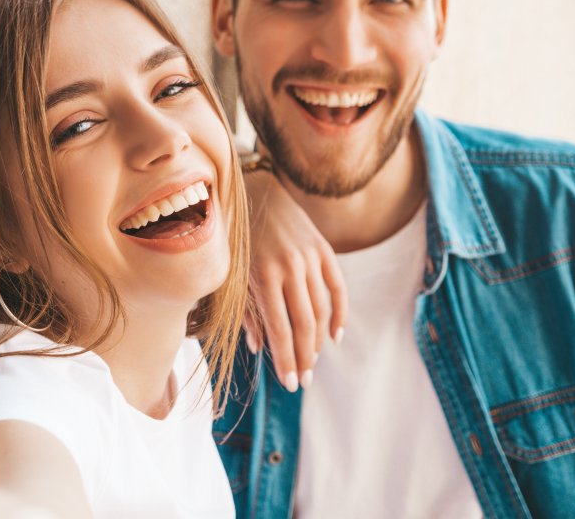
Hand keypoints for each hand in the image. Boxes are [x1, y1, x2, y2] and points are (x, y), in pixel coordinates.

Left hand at [243, 170, 347, 391]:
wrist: (256, 191)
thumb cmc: (237, 239)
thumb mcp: (234, 275)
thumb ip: (247, 311)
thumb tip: (260, 348)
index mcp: (263, 276)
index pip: (280, 329)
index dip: (286, 359)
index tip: (291, 383)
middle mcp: (290, 268)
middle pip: (304, 324)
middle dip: (305, 357)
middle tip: (305, 380)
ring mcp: (310, 258)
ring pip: (322, 310)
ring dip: (319, 340)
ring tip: (313, 360)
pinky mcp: (323, 249)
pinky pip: (338, 288)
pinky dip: (340, 314)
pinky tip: (336, 335)